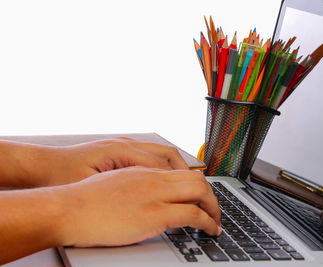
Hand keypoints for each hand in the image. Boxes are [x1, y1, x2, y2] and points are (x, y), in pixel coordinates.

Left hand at [27, 137, 188, 185]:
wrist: (42, 166)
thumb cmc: (62, 176)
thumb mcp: (93, 189)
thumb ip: (124, 192)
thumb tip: (151, 200)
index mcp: (122, 151)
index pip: (164, 165)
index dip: (183, 182)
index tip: (194, 197)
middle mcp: (126, 145)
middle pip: (169, 154)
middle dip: (187, 173)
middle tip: (199, 191)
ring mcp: (123, 146)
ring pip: (161, 153)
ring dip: (176, 169)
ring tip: (186, 187)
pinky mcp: (119, 152)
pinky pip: (150, 156)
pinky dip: (163, 167)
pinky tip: (164, 182)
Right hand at [57, 167, 220, 246]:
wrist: (69, 208)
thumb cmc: (84, 200)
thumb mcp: (114, 183)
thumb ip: (134, 186)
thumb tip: (144, 197)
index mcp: (144, 171)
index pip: (181, 172)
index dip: (197, 185)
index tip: (202, 198)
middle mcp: (154, 179)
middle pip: (197, 179)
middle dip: (211, 196)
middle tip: (214, 210)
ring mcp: (156, 194)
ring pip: (200, 192)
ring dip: (214, 208)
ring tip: (216, 222)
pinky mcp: (155, 214)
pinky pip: (193, 214)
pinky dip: (208, 222)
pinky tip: (210, 230)